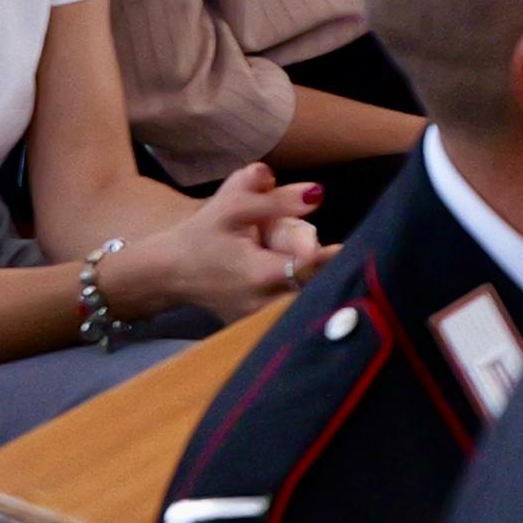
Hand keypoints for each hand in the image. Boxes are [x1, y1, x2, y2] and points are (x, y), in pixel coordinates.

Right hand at [115, 165, 327, 318]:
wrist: (170, 272)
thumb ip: (274, 198)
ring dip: (318, 284)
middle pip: (316, 288)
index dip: (331, 259)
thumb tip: (316, 193)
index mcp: (258, 275)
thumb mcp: (232, 206)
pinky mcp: (260, 329)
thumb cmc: (203, 234)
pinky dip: (305, 296)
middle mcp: (264, 306)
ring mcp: (262, 323)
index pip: (308, 269)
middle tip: (335, 253)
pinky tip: (308, 281)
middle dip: (327, 270)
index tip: (351, 249)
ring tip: (320, 266)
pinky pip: (294, 313)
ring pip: (308, 303)